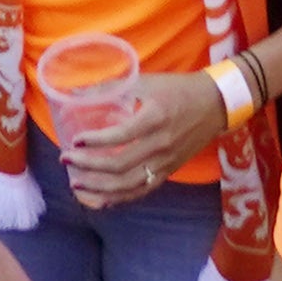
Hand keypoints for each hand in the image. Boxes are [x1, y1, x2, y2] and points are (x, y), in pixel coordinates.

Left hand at [62, 74, 228, 206]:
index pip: (120, 136)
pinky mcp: (168, 172)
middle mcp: (160, 144)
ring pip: (128, 185)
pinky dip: (119, 198)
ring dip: (99, 188)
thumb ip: (115, 87)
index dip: (95, 141)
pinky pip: (141, 190)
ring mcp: (165, 162)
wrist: (215, 104)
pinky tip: (100, 199)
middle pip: (120, 165)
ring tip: (76, 184)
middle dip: (88, 167)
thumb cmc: (178, 89)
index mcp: (154, 118)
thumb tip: (80, 92)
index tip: (75, 141)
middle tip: (66, 161)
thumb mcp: (147, 81)